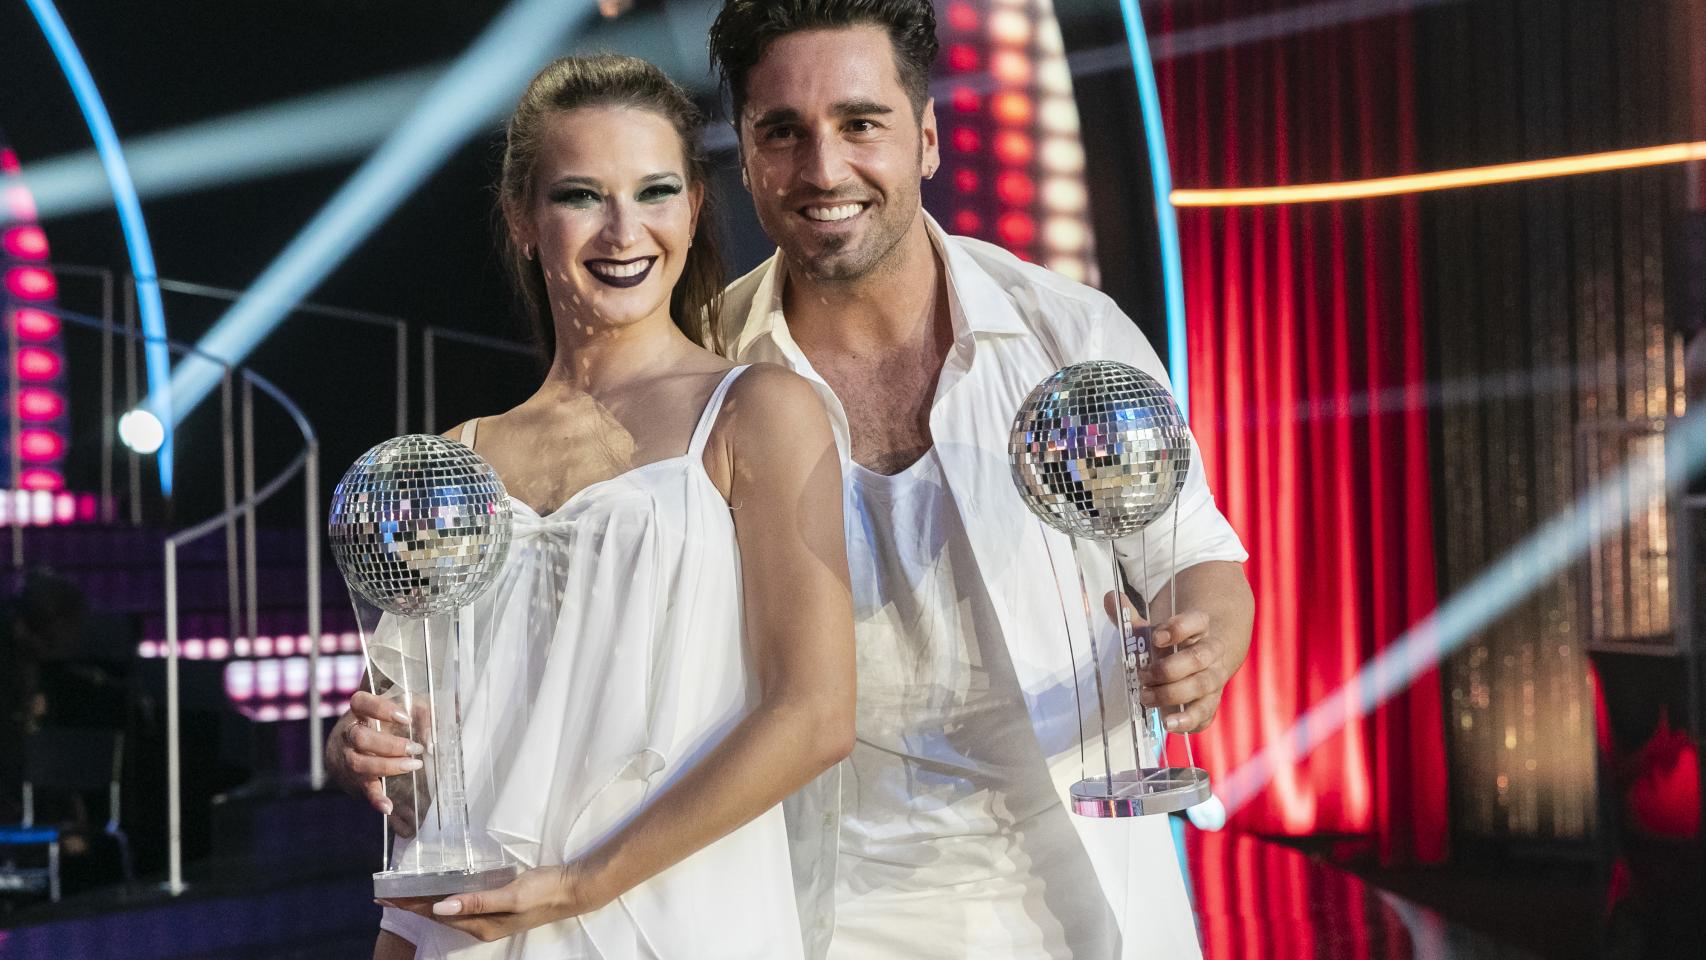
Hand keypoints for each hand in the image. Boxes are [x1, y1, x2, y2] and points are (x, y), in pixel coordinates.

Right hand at [327, 691, 425, 836]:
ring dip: (388, 766)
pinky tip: (388, 806)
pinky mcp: (355, 779)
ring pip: (360, 763)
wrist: (339, 749)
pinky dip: (376, 799)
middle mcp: (348, 734)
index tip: (405, 718)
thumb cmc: (380, 723)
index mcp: (359, 711)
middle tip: (415, 748)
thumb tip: (444, 723)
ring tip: (413, 766)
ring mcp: (348, 757)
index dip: (381, 709)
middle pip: (361, 738)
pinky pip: (364, 790)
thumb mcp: (399, 709)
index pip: (361, 702)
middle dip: (390, 745)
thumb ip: (422, 711)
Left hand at [378, 863, 600, 942]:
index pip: (436, 913)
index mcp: (481, 924)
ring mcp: (490, 917)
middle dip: (411, 905)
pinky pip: (463, 904)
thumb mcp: (511, 895)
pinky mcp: (497, 906)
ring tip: (405, 894)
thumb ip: (477, 901)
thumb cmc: (544, 891)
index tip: (386, 897)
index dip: (410, 905)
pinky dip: (445, 897)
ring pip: (449, 910)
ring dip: (426, 902)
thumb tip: (440, 906)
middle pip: (438, 914)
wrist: (573, 889)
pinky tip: (442, 892)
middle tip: (387, 894)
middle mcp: (481, 924)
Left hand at [1104, 592, 1229, 733]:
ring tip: (1145, 698)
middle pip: (1199, 658)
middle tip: (1143, 676)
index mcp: (1199, 628)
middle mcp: (1211, 653)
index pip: (1196, 622)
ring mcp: (1214, 679)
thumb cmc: (1169, 646)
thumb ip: (1130, 619)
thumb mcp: (1152, 630)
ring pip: (1202, 686)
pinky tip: (1169, 724)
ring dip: (1172, 694)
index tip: (1156, 637)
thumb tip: (1110, 598)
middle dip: (1169, 669)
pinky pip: (1205, 713)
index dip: (1178, 628)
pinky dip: (1188, 720)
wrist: (1199, 663)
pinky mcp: (1210, 703)